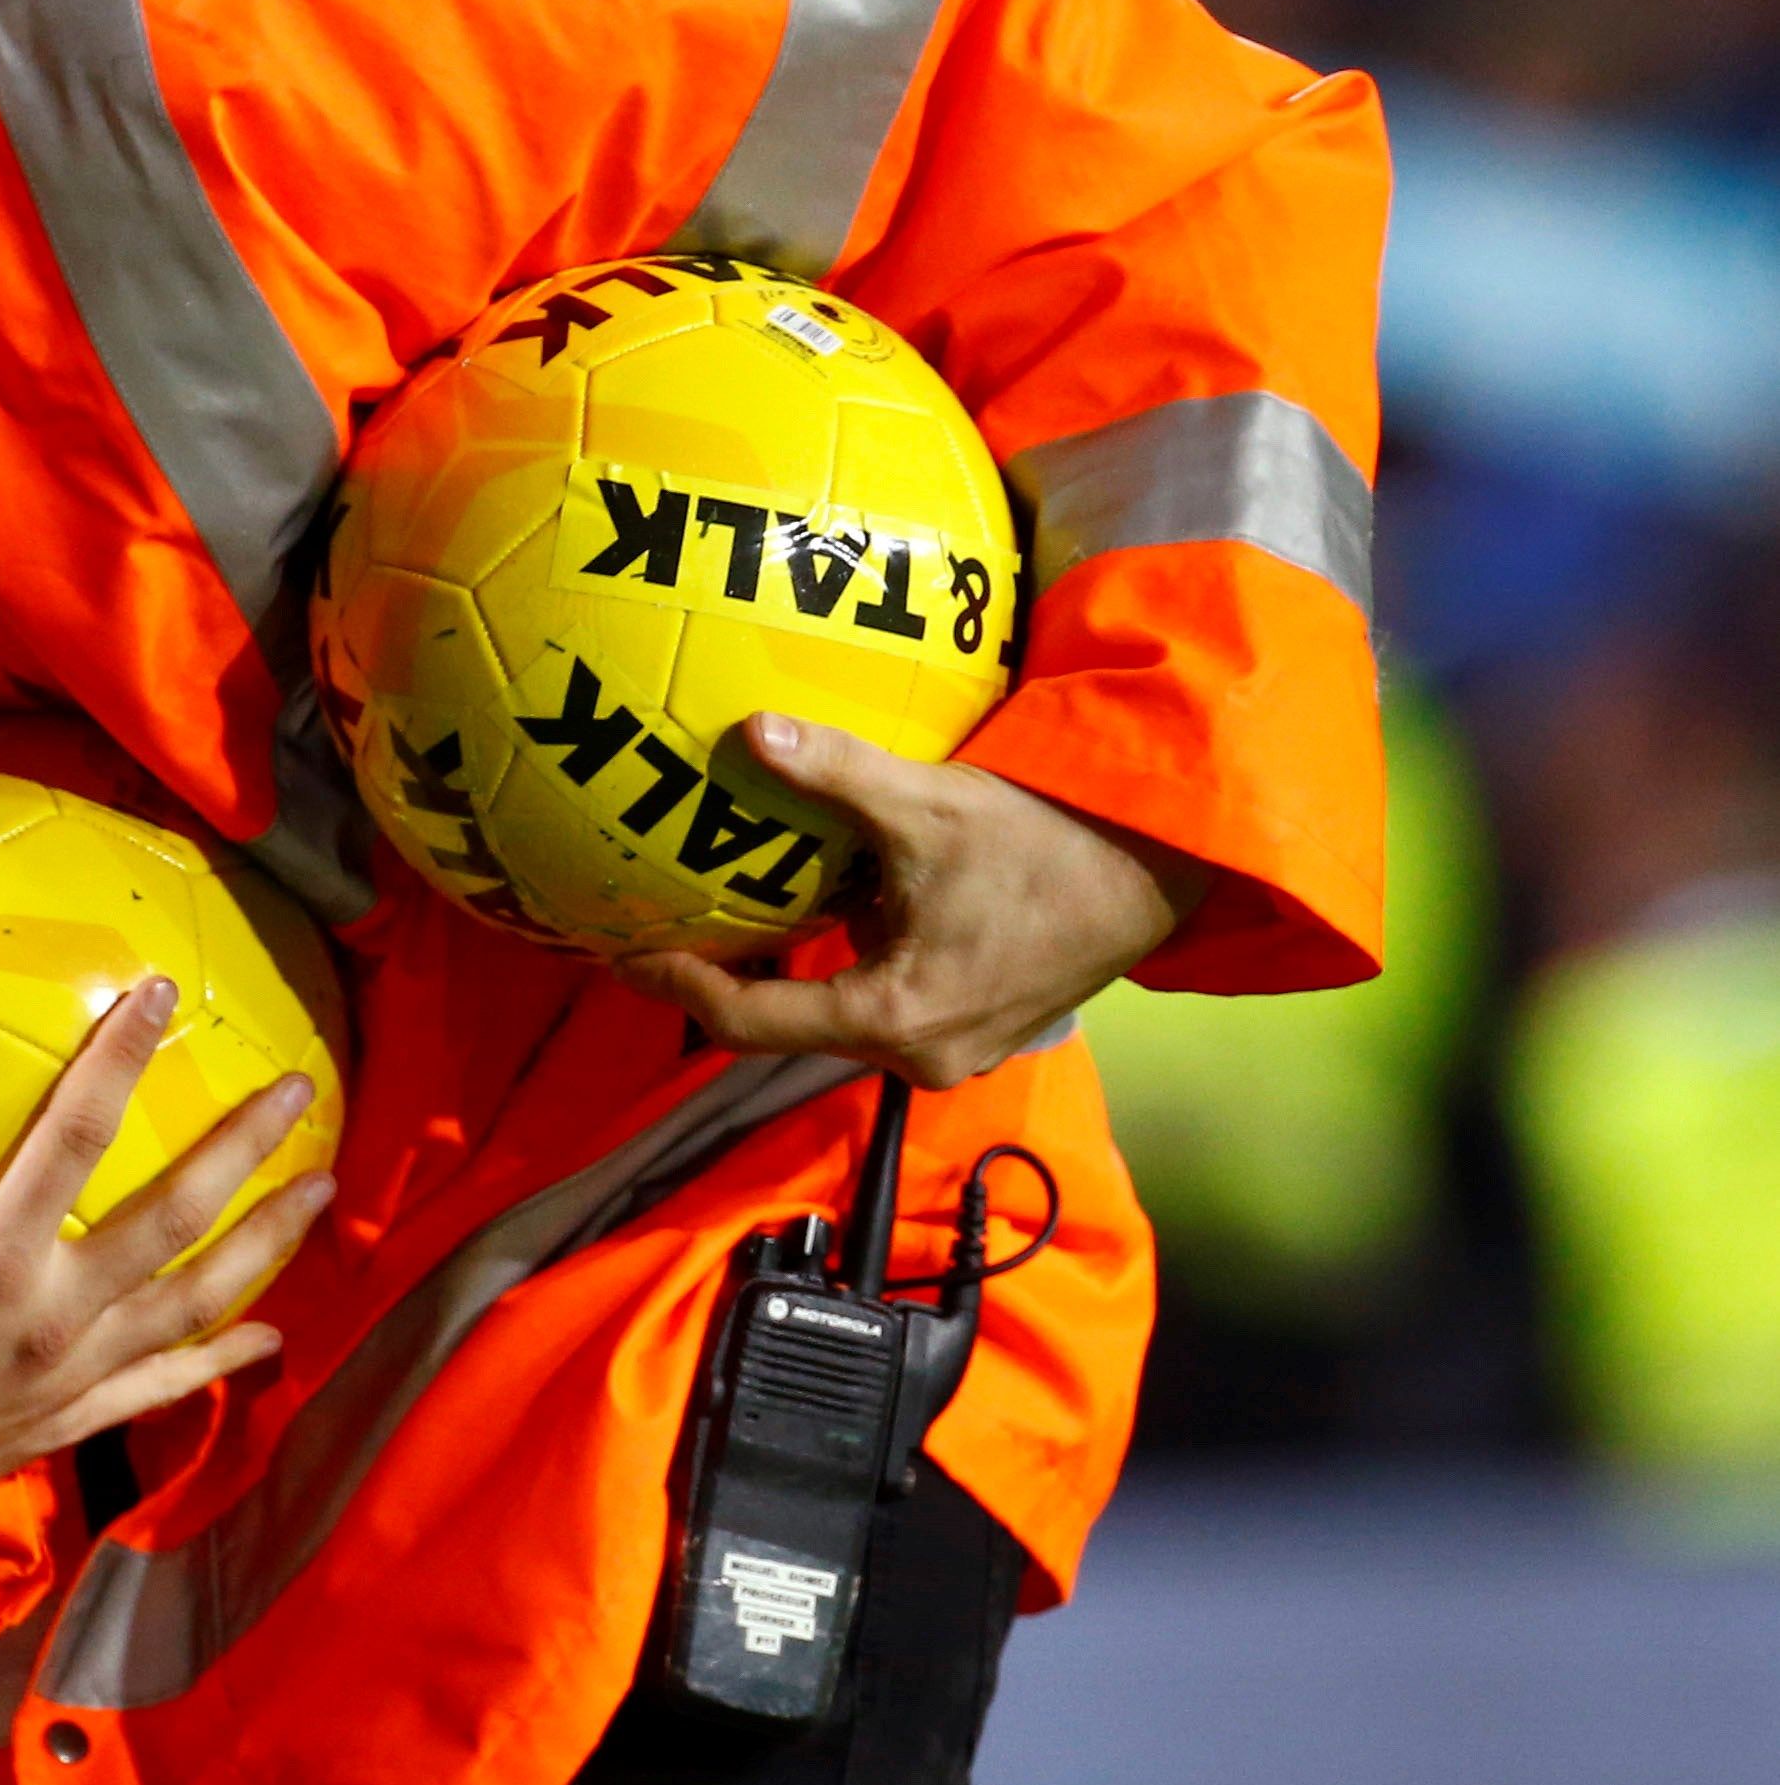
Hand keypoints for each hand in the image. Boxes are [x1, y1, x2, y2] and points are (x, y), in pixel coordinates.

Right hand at [0, 976, 333, 1560]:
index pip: (78, 1136)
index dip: (124, 1058)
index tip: (163, 994)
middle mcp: (51, 1315)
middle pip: (174, 1221)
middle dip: (246, 1152)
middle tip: (304, 1091)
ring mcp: (72, 1376)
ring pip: (195, 1304)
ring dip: (266, 1247)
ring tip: (324, 1192)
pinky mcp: (72, 1423)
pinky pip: (167, 1388)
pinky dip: (227, 1360)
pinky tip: (277, 1335)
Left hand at [614, 712, 1206, 1089]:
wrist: (1158, 873)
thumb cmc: (1049, 844)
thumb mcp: (930, 805)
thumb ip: (834, 773)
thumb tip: (750, 730)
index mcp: (892, 1017)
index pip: (749, 1020)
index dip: (679, 985)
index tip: (625, 949)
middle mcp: (916, 1053)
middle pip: (784, 1027)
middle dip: (719, 982)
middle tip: (657, 929)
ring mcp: (948, 1048)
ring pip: (831, 1016)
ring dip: (779, 974)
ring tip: (717, 917)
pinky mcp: (972, 1025)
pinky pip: (876, 1003)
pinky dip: (832, 965)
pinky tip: (809, 908)